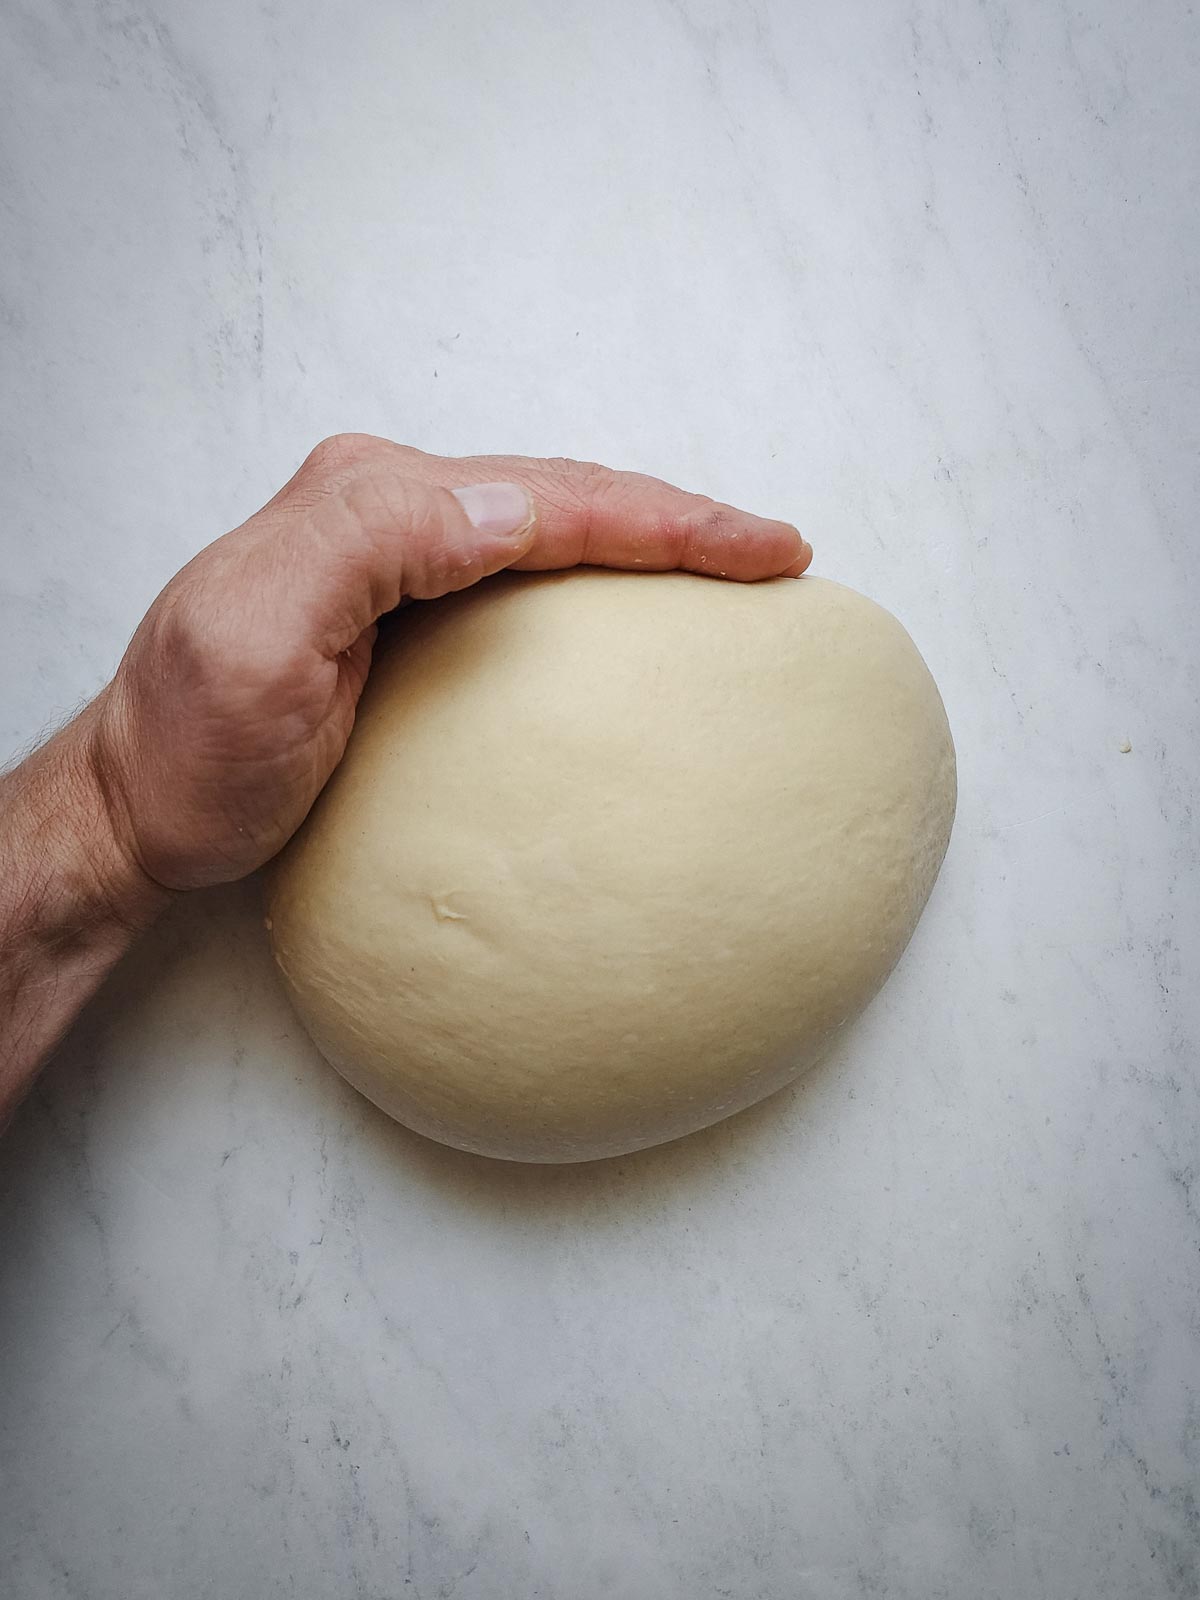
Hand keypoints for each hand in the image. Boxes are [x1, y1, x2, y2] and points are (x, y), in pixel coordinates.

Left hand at [89, 434, 812, 894]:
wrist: (138, 810)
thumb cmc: (193, 750)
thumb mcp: (252, 643)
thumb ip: (368, 543)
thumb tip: (513, 504)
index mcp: (365, 501)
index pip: (547, 495)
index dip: (666, 519)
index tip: (763, 550)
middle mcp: (385, 506)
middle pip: (564, 492)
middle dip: (679, 516)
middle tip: (777, 550)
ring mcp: (394, 553)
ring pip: (552, 522)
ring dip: (648, 534)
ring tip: (734, 559)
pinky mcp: (401, 603)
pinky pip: (522, 569)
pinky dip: (596, 572)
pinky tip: (635, 601)